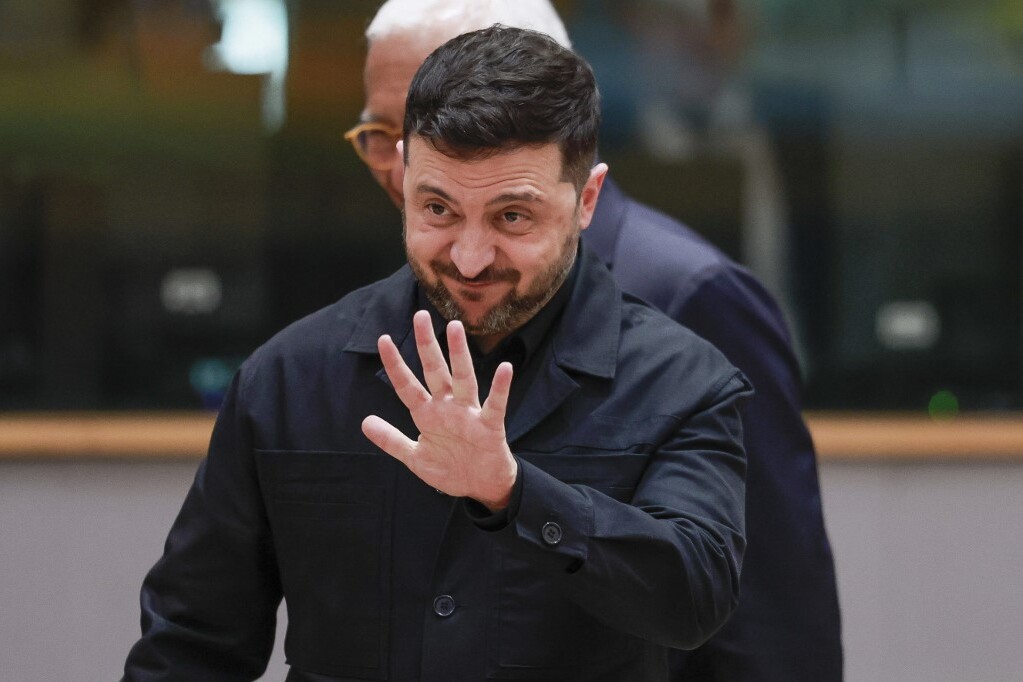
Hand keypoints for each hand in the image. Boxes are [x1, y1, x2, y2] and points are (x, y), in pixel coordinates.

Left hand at [361, 310, 517, 510]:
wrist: (481, 487)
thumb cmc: (450, 468)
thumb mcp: (415, 458)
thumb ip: (391, 440)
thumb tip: (365, 421)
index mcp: (428, 415)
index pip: (407, 386)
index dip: (395, 365)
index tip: (383, 339)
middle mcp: (448, 407)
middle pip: (435, 371)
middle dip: (427, 346)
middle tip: (420, 315)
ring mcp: (469, 414)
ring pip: (463, 379)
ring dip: (459, 355)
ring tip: (455, 330)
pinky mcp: (490, 426)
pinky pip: (495, 404)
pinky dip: (501, 387)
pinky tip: (505, 369)